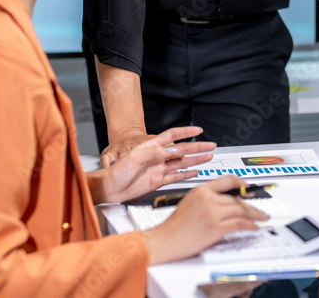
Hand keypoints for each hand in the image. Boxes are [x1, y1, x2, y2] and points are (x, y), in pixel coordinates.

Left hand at [90, 126, 214, 203]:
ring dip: (195, 160)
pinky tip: (194, 172)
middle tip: (210, 146)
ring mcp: (158, 169)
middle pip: (182, 150)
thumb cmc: (116, 171)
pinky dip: (186, 174)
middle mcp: (157, 157)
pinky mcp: (156, 181)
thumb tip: (172, 151)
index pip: (173, 136)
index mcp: (152, 147)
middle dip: (197, 147)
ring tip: (207, 157)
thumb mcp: (134, 157)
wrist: (108, 188)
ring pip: (181, 163)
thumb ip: (154, 152)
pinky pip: (175, 176)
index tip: (198, 130)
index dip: (186, 132)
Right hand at [141, 176, 268, 264]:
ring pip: (241, 209)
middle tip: (259, 208)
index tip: (250, 189)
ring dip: (255, 214)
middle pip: (237, 197)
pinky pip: (240, 223)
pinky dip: (251, 225)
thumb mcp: (189, 203)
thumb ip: (207, 199)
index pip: (228, 180)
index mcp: (200, 190)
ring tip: (261, 218)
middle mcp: (207, 198)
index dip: (243, 184)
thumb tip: (227, 201)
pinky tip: (254, 227)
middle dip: (251, 204)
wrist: (163, 242)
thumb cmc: (173, 227)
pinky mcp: (215, 227)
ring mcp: (212, 212)